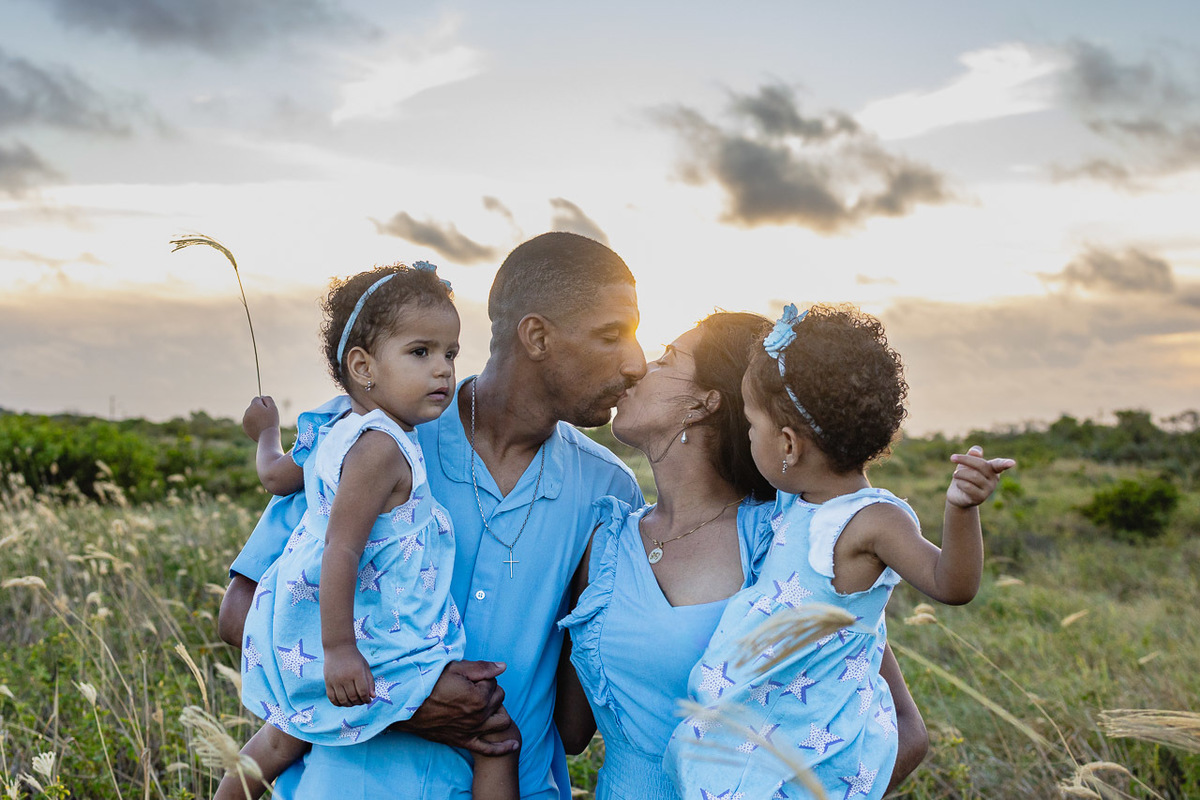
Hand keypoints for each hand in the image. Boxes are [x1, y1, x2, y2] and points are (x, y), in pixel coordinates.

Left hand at [242, 396, 279, 442]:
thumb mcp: (273, 408)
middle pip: (253, 407)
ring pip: (251, 414)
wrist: (267, 436)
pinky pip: (249, 422)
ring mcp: (245, 419)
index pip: (257, 399)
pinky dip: (253, 423)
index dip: (263, 403)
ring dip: (256, 416)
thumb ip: (268, 399)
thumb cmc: (272, 421)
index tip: (268, 410)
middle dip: (259, 410)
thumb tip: (262, 396)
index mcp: (254, 405)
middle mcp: (247, 411)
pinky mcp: (245, 427)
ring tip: (263, 423)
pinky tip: (260, 427)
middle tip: (267, 417)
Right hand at [324, 644, 374, 705]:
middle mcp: (345, 677)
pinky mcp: (328, 682)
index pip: (363, 692)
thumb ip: (370, 682)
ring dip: (349, 704)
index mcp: (357, 672)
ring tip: (353, 702)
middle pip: (353, 697)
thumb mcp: (365, 667)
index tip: (368, 700)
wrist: (338, 647)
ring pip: (343, 700)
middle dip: (359, 702)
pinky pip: (332, 698)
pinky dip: (338, 703)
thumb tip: (373, 697)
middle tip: (361, 701)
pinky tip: (343, 702)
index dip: (366, 699)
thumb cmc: (355, 658)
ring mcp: (335, 680)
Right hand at [397, 660, 517, 755]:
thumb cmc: (429, 683)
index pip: (494, 682)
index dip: (482, 677)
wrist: (406, 706)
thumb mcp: (455, 669)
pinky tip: (513, 744)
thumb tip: (503, 667)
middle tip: (472, 686)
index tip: (468, 677)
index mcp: (479, 697)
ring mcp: (473, 731)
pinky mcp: (464, 741)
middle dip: (491, 691)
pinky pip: (489, 749)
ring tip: (486, 704)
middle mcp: (479, 716)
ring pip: (502, 720)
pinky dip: (503, 748)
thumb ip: (482, 668)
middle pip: (499, 699)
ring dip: (498, 711)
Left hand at [947, 445, 1015, 508]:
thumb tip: (976, 451)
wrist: (958, 494)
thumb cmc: (964, 475)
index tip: (1012, 463)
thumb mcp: (967, 463)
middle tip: (952, 458)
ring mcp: (988, 490)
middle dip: (965, 460)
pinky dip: (960, 483)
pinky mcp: (980, 498)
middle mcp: (993, 480)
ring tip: (955, 474)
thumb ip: (973, 455)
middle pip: (981, 465)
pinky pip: (968, 486)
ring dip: (960, 473)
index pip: (999, 465)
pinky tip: (958, 484)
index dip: (1005, 463)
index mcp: (992, 469)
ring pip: (973, 476)